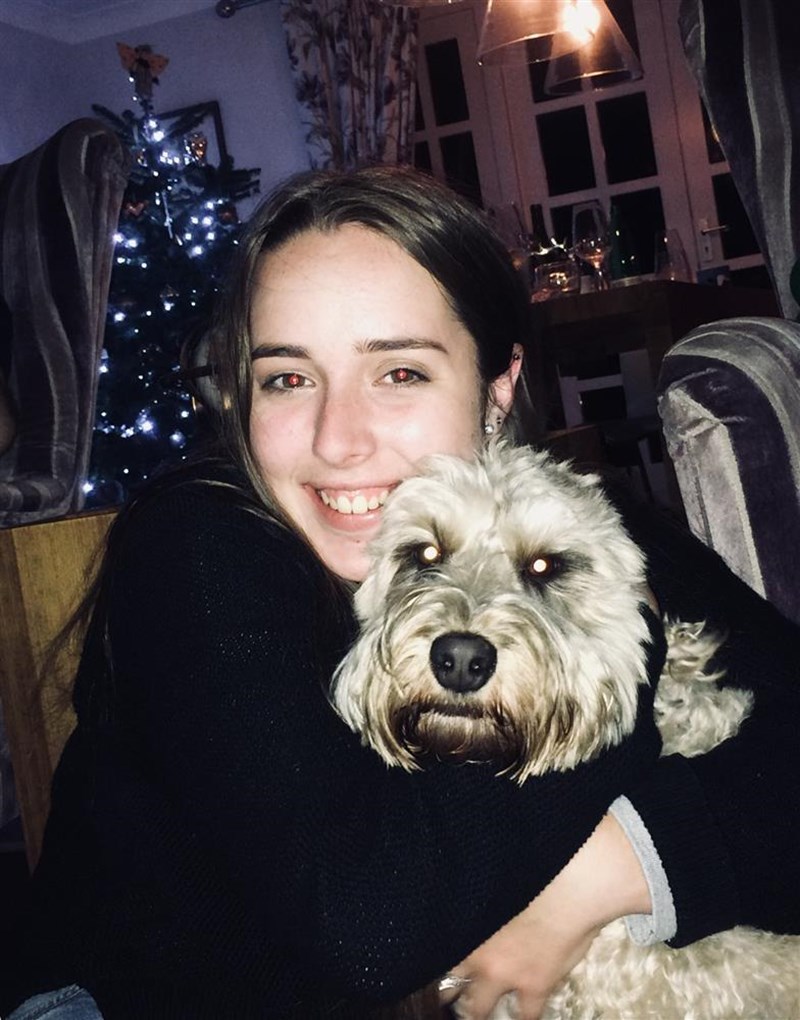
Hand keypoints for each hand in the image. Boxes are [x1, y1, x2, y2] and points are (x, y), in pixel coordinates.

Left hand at [440, 813, 650, 1019]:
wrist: (572, 883)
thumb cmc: (536, 869)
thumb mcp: (494, 879)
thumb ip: (480, 897)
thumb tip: (470, 885)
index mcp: (466, 925)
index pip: (440, 953)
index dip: (439, 960)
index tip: (441, 963)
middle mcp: (477, 954)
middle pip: (449, 988)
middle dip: (450, 993)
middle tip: (451, 995)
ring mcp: (505, 975)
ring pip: (478, 1009)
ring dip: (478, 1010)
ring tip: (478, 1011)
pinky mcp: (535, 986)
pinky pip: (525, 1016)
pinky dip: (524, 1017)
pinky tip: (524, 1015)